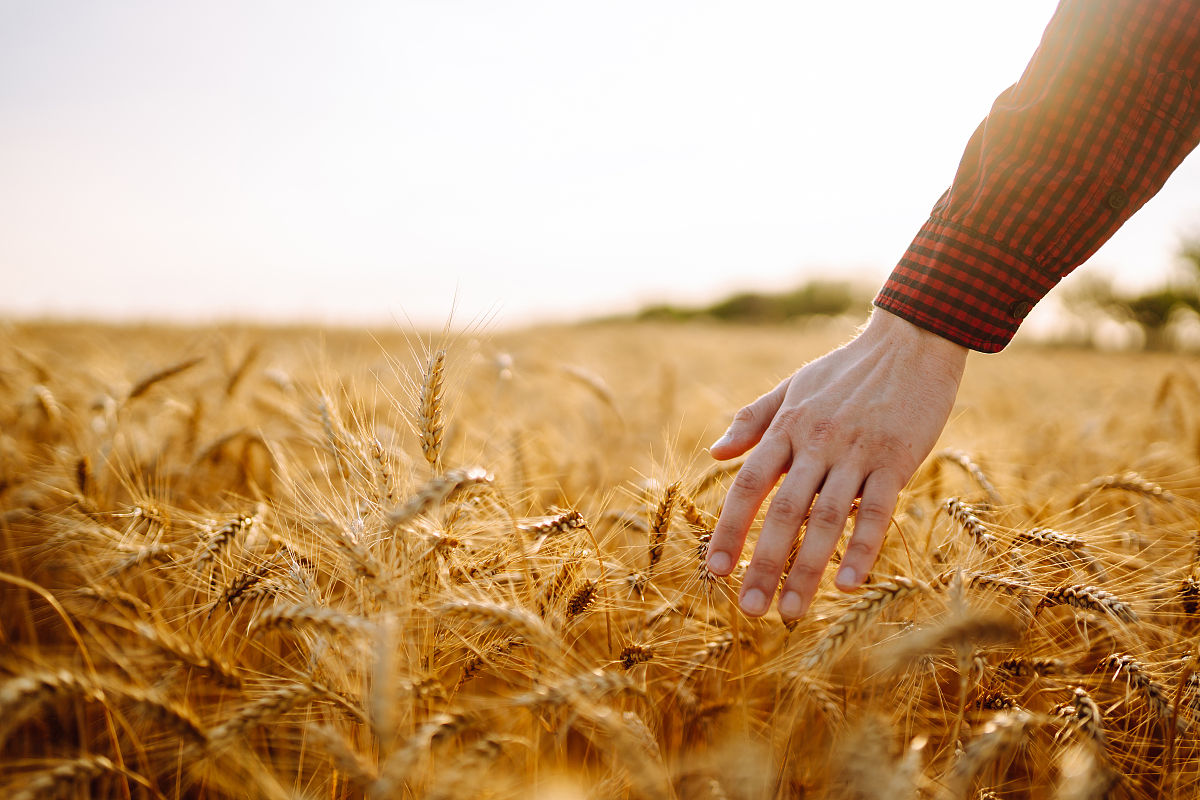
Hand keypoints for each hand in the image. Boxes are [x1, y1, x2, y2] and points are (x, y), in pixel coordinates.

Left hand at [704, 308, 966, 620]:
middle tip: (749, 609)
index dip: (729, 529)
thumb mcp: (792, 387)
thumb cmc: (847, 369)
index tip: (714, 570)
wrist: (912, 340)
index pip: (749, 486)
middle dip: (763, 563)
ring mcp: (857, 452)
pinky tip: (847, 584)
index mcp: (788, 428)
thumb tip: (714, 454)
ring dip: (806, 569)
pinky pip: (876, 510)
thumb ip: (754, 421)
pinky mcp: (897, 458)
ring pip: (826, 519)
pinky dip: (861, 548)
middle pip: (783, 512)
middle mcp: (817, 443)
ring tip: (791, 611)